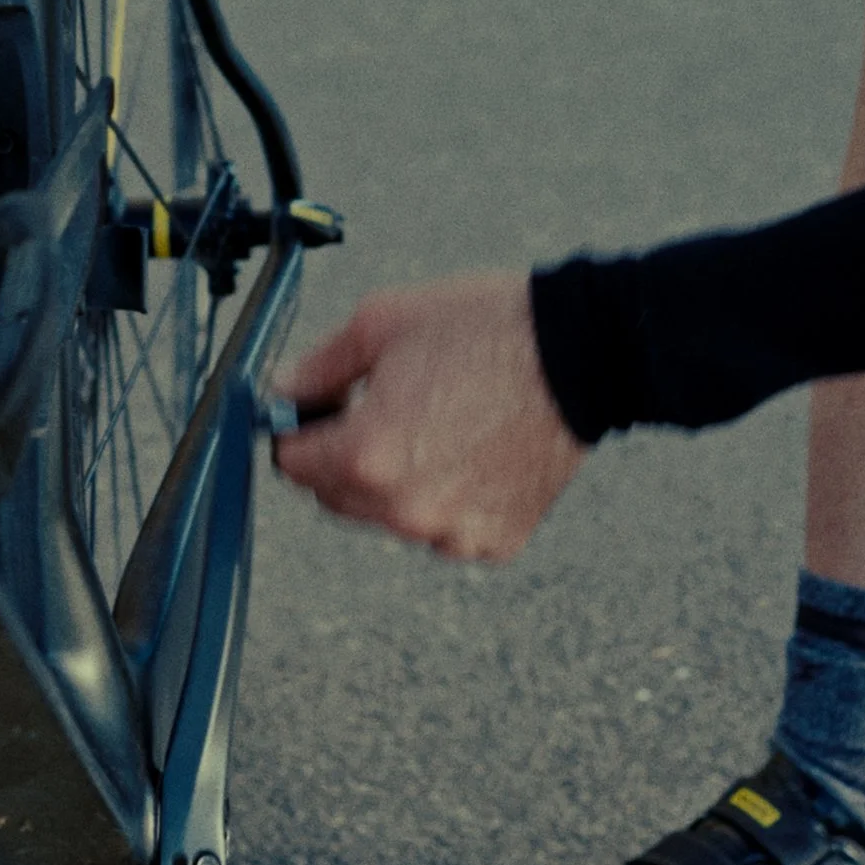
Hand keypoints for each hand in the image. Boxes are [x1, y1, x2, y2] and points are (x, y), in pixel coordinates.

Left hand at [271, 274, 586, 562]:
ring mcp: (451, 532)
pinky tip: (470, 453)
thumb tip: (282, 392)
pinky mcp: (491, 541)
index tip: (316, 411)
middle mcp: (404, 509)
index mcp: (367, 456)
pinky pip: (442, 530)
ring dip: (393, 483)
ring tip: (436, 425)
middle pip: (333, 497)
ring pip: (387, 517)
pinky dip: (445, 500)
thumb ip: (316, 367)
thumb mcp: (382, 323)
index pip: (290, 462)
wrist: (583, 353)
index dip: (297, 429)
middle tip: (381, 409)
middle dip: (342, 457)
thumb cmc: (488, 330)